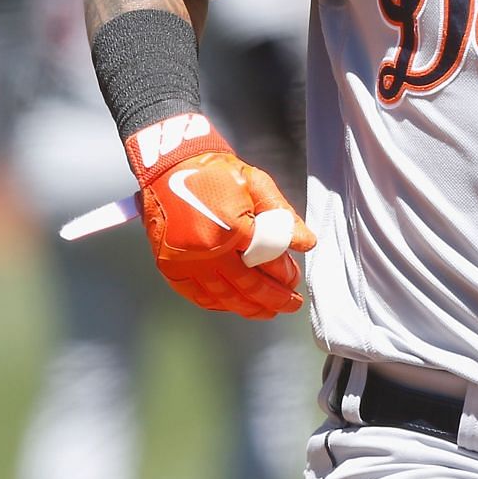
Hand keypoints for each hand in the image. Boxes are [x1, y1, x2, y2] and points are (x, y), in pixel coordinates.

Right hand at [125, 113, 318, 317]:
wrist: (170, 167)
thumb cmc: (217, 173)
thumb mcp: (257, 184)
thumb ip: (283, 216)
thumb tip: (308, 243)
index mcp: (232, 228)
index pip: (267, 261)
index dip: (284, 273)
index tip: (294, 279)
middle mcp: (207, 250)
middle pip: (247, 286)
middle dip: (273, 299)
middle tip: (291, 305)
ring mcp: (186, 261)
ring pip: (223, 296)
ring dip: (248, 308)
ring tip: (267, 311)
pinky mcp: (169, 265)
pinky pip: (197, 295)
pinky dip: (218, 304)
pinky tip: (234, 306)